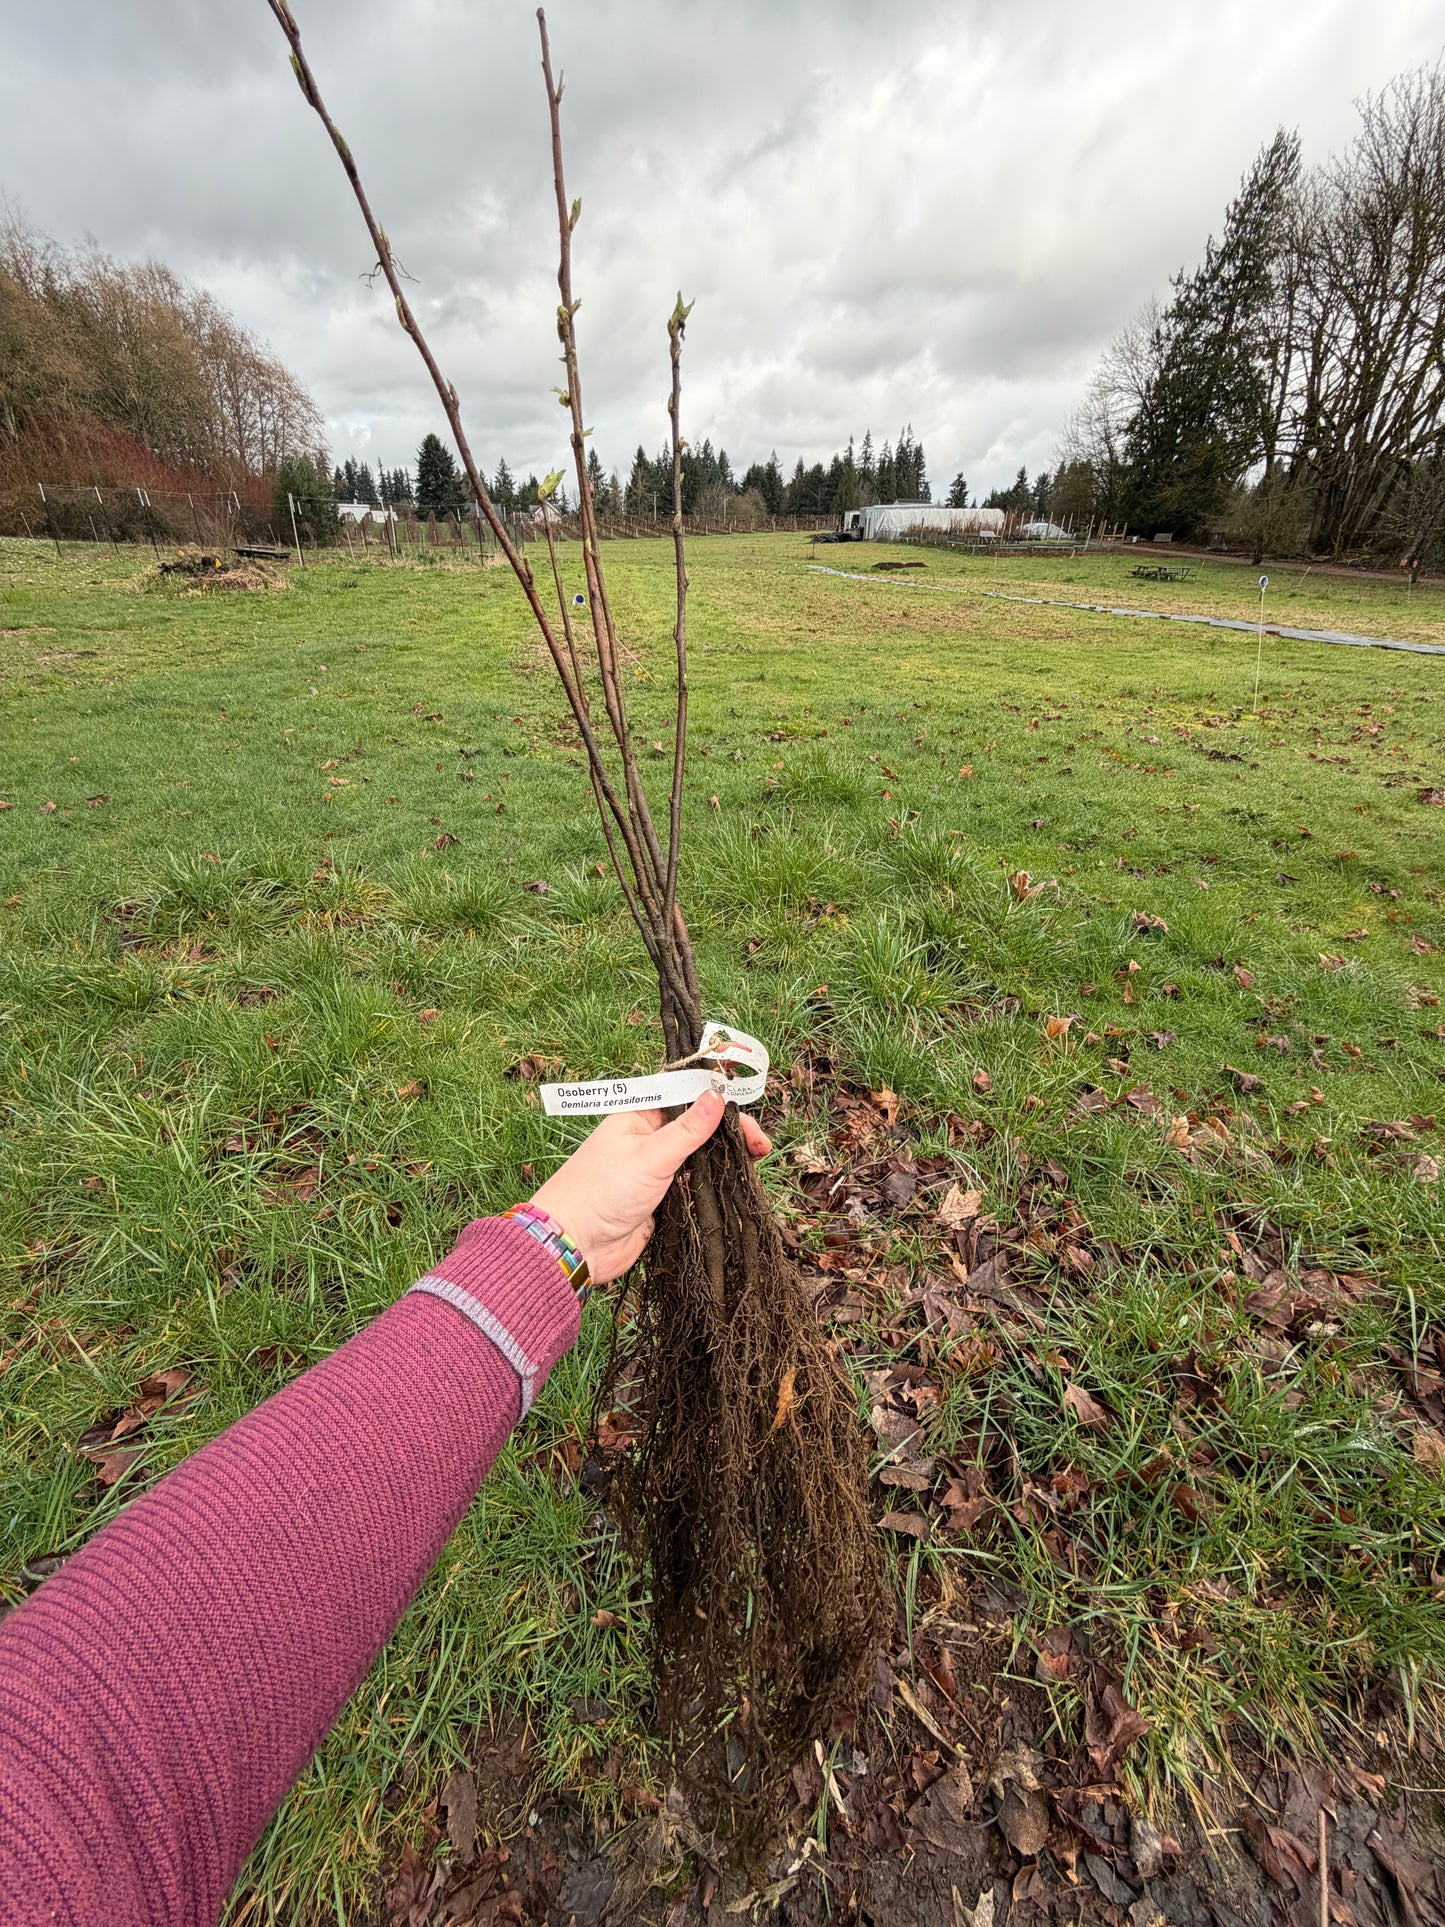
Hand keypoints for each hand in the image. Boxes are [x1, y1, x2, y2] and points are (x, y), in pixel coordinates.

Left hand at [529, 1092, 771, 1285]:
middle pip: (697, 1127)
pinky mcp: (661, 1198)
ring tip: (754, 1164)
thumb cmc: (603, 1191)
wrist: (575, 1244)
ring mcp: (655, 1169)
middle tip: (760, 1147)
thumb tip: (717, 1096)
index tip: (747, 1116)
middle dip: (728, 1134)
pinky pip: (692, 1185)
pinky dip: (712, 1184)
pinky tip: (734, 1185)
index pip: (685, 1097)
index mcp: (639, 1116)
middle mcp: (648, 1138)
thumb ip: (688, 1129)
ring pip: (698, 1157)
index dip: (718, 1102)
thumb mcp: (650, 1155)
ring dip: (723, 1159)